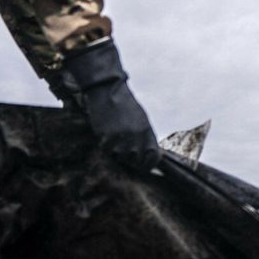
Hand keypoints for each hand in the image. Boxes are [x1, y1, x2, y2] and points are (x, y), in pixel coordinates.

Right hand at [60, 39, 160, 170]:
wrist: (108, 92)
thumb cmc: (125, 106)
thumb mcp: (142, 120)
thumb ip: (146, 138)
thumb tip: (151, 155)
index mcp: (147, 132)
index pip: (152, 159)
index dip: (148, 165)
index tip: (143, 166)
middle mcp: (136, 137)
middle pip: (135, 161)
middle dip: (130, 158)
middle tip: (123, 146)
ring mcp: (122, 138)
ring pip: (120, 157)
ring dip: (116, 150)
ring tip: (115, 135)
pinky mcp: (107, 137)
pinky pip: (107, 150)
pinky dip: (106, 144)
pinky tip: (106, 132)